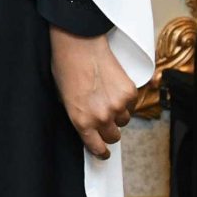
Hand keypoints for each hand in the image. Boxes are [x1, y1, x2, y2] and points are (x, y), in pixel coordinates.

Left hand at [50, 27, 136, 158]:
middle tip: (104, 119)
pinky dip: (125, 100)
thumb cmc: (65, 68)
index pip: (97, 148)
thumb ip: (78, 115)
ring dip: (118, 114)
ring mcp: (118, 105)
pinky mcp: (130, 92)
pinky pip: (131, 104)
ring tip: (107, 97)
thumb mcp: (64, 98)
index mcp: (82, 121)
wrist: (78, 44)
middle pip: (113, 137)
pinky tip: (113, 87)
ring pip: (124, 120)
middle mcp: (101, 117)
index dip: (101, 151)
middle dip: (109, 131)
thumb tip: (88, 124)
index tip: (103, 152)